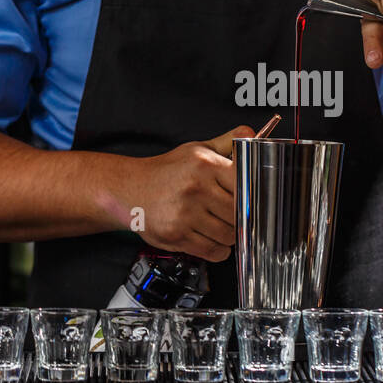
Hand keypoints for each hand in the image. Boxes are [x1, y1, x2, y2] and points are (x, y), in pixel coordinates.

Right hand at [126, 125, 253, 261]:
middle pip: (238, 214)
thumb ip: (226, 142)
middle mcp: (195, 189)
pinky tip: (213, 239)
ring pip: (228, 235)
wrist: (131, 188)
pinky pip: (212, 250)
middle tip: (234, 216)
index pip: (245, 186)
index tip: (251, 201)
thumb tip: (250, 131)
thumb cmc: (167, 170)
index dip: (252, 197)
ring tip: (221, 226)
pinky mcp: (176, 235)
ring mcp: (184, 214)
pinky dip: (219, 250)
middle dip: (240, 218)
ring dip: (230, 235)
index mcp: (205, 165)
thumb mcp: (197, 150)